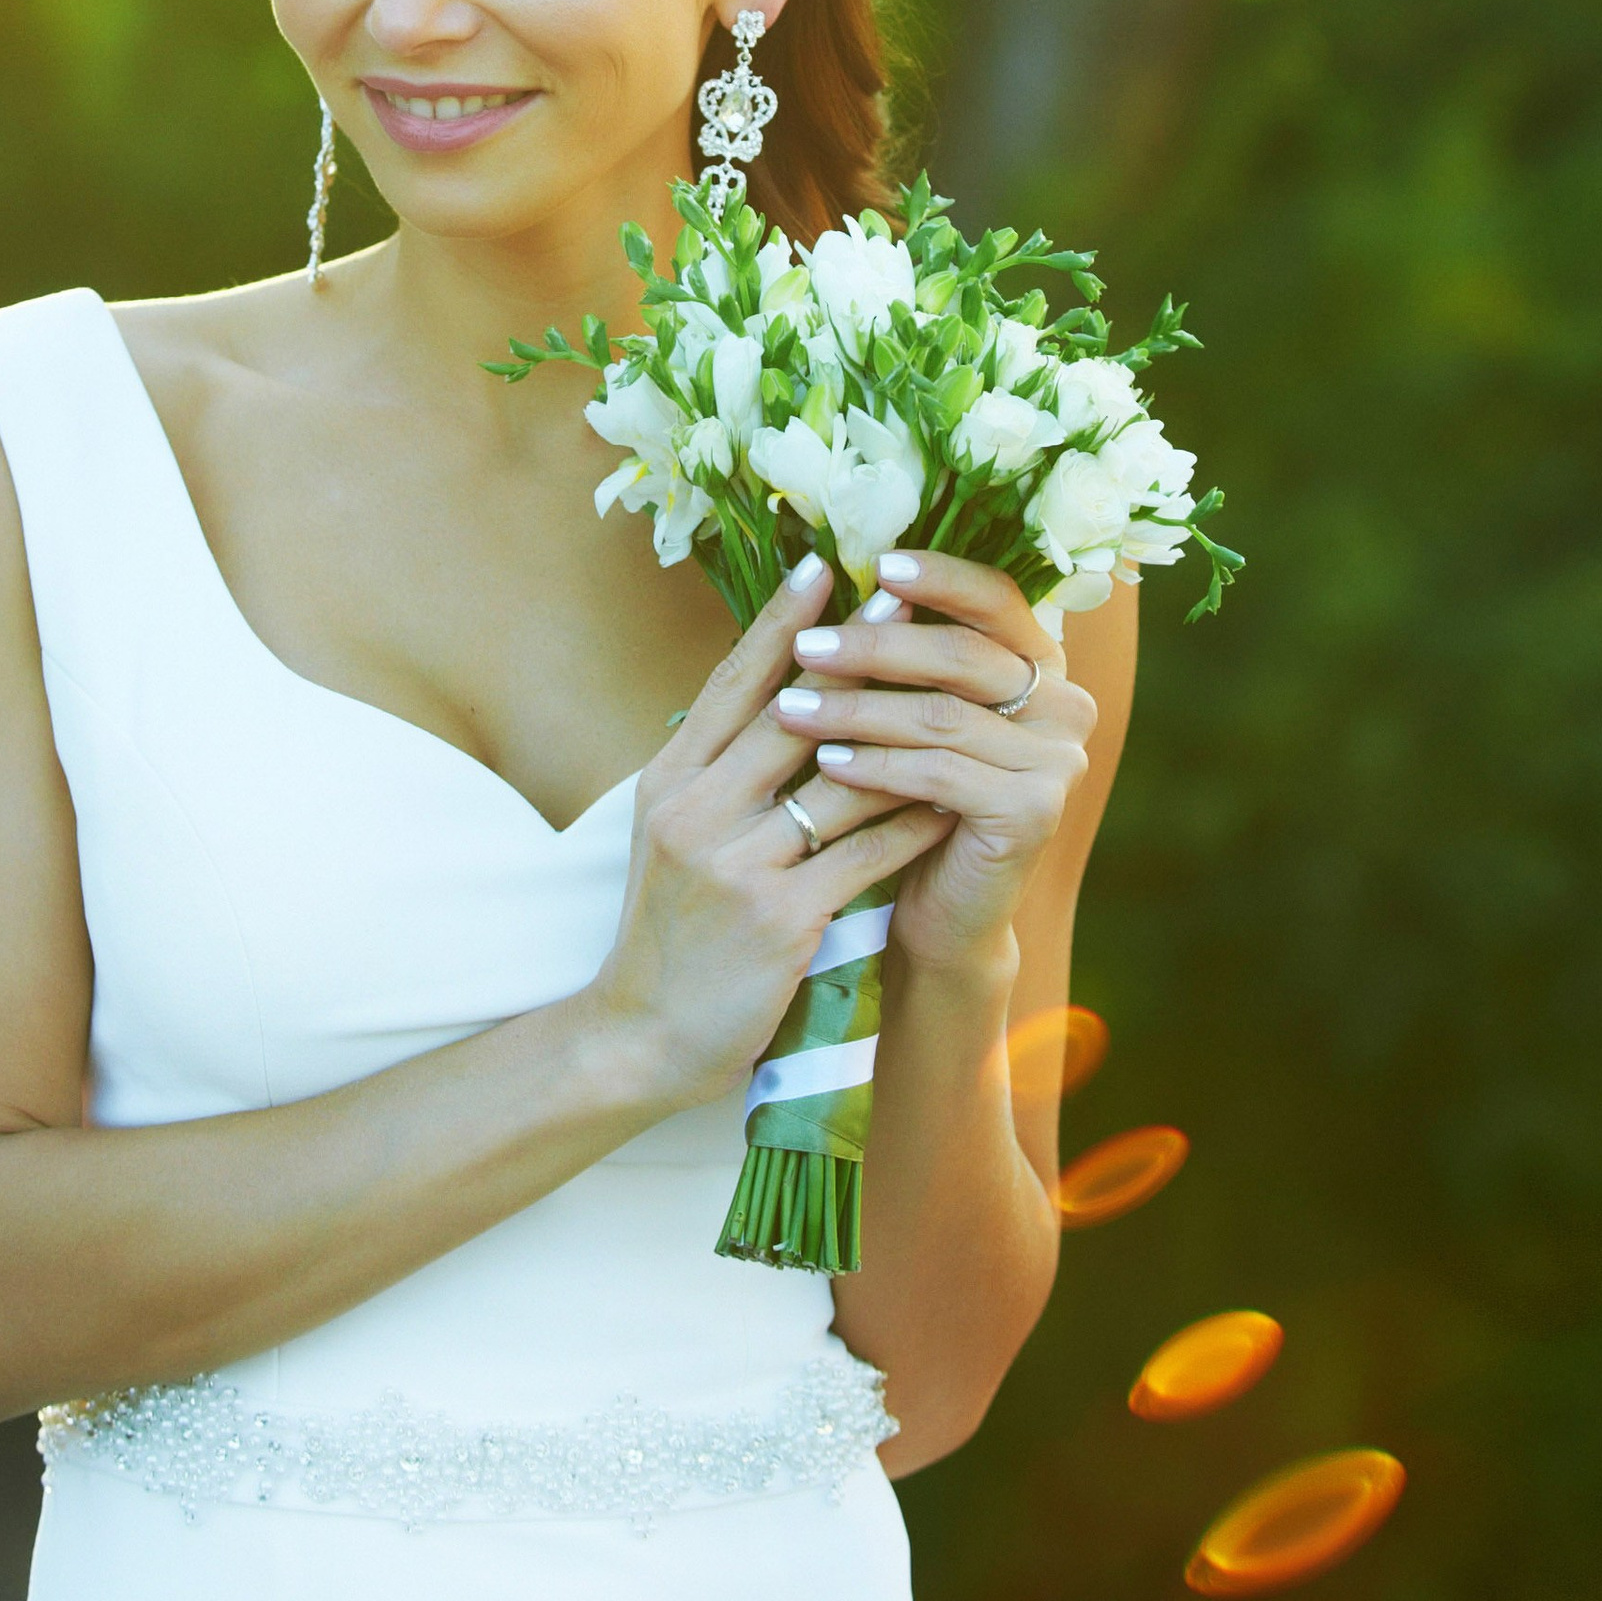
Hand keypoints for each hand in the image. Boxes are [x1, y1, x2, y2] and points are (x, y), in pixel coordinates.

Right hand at [585, 552, 948, 1112]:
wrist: (641, 1036)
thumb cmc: (670, 931)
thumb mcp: (672, 835)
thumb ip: (717, 771)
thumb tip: (775, 696)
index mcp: (669, 781)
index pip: (732, 683)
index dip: (780, 621)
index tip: (825, 564)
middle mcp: (697, 810)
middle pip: (790, 713)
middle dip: (858, 653)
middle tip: (912, 599)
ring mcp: (737, 863)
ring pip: (840, 779)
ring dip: (904, 736)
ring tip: (959, 692)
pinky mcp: (781, 917)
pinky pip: (865, 854)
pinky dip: (911, 823)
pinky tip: (953, 798)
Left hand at [767, 550, 1096, 979]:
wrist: (943, 912)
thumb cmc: (912, 801)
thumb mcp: (910, 715)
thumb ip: (899, 652)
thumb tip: (830, 571)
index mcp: (1040, 664)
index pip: (997, 598)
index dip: (939, 577)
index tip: (873, 564)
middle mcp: (1065, 704)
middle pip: (963, 655)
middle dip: (875, 648)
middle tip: (805, 647)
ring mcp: (1058, 760)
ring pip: (942, 716)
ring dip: (858, 709)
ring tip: (789, 709)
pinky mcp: (1035, 811)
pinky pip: (940, 774)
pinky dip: (877, 766)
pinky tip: (827, 762)